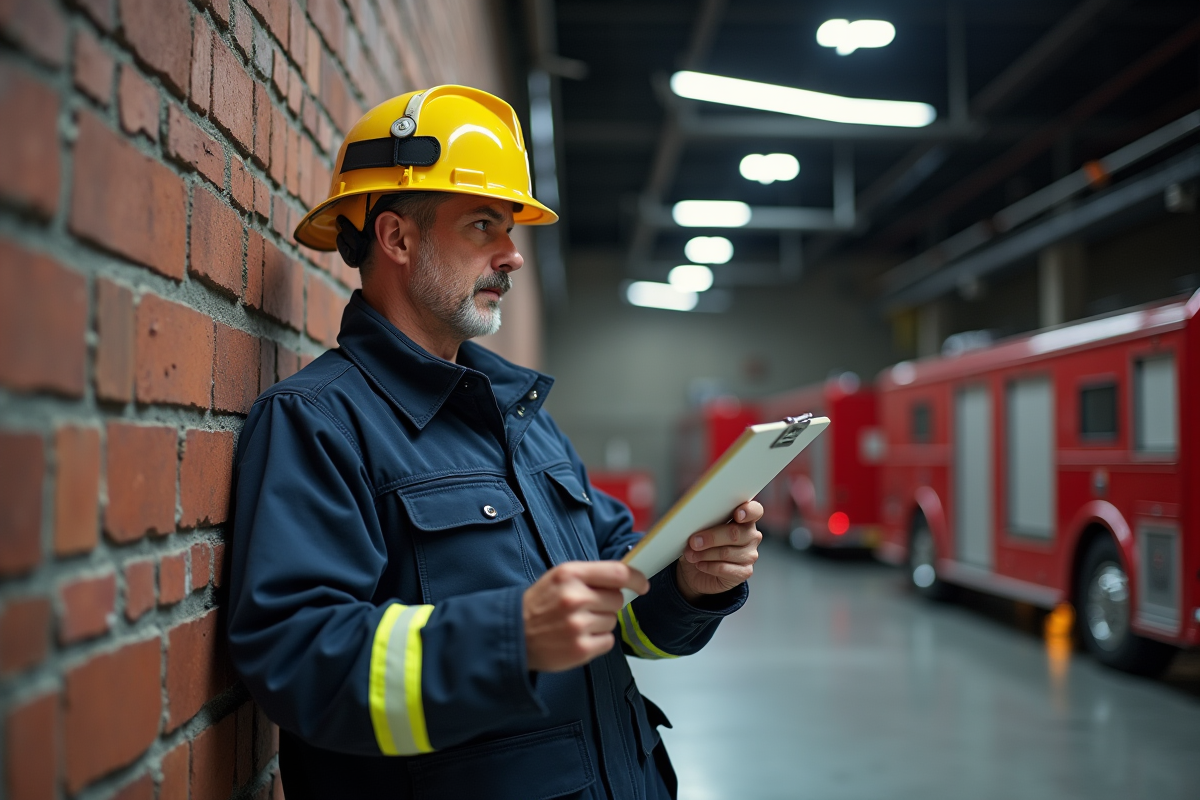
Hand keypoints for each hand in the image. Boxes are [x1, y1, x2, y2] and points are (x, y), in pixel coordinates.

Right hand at [523, 561, 648, 672]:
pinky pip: (608, 641)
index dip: (636, 578)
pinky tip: (578, 637)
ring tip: (576, 623)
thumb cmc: (537, 605)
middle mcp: (575, 598)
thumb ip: (589, 576)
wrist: (513, 636)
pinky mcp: (580, 649)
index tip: (642, 584)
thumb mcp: (558, 578)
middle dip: (607, 603)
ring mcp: (578, 625)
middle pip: (617, 599)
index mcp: (569, 574)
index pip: (617, 572)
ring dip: (600, 623)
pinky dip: (597, 640)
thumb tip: (624, 579)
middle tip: (586, 608)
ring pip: (613, 621)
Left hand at [676, 500, 762, 602]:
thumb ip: (704, 522)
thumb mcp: (700, 529)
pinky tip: (700, 564)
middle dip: (711, 537)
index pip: (755, 510)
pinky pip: (724, 568)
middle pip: (735, 533)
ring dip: (704, 554)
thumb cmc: (701, 545)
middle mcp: (751, 536)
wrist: (697, 572)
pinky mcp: (744, 572)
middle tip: (694, 542)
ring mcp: (750, 555)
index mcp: (744, 518)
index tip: (737, 515)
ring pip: (726, 552)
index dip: (748, 511)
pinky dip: (708, 566)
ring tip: (691, 554)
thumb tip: (692, 521)